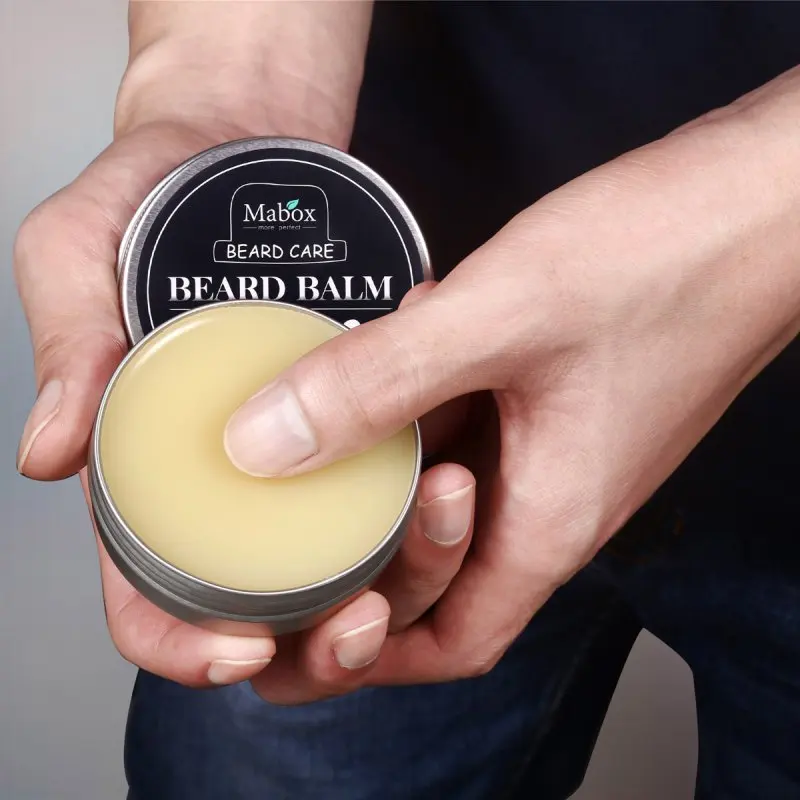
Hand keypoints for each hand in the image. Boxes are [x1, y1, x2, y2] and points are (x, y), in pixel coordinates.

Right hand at [14, 117, 476, 692]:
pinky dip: (425, 489)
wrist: (243, 141)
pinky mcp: (366, 402)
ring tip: (431, 539)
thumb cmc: (150, 196)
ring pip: (349, 550)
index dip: (183, 644)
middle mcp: (235, 471)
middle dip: (316, 638)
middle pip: (268, 598)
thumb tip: (45, 456)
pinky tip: (454, 475)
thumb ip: (65, 347)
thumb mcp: (78, 255)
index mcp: (152, 467)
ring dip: (393, 577)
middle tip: (366, 620)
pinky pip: (397, 464)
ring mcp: (308, 442)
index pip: (150, 594)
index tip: (244, 653)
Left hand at [223, 71, 799, 697]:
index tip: (298, 626)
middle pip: (436, 570)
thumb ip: (379, 382)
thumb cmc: (670, 258)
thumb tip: (263, 444)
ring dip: (385, 458)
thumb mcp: (501, 318)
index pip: (451, 640)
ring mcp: (554, 444)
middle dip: (360, 549)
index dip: (368, 652)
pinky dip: (420, 398)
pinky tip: (394, 339)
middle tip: (292, 503)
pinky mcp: (553, 394)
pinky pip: (468, 420)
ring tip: (335, 401)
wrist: (761, 196)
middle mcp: (552, 495)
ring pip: (446, 487)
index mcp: (549, 517)